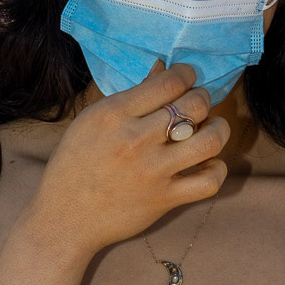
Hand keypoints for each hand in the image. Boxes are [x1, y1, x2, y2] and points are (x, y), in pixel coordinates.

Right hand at [23, 63, 226, 264]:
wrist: (66, 217)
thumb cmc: (75, 164)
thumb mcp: (92, 120)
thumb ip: (131, 95)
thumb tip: (163, 68)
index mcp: (114, 114)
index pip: (169, 81)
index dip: (187, 74)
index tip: (187, 78)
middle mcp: (136, 140)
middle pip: (195, 105)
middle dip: (202, 98)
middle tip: (197, 103)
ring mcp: (153, 171)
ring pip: (210, 140)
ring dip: (218, 129)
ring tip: (211, 128)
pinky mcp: (164, 199)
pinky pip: (209, 182)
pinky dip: (216, 169)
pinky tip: (207, 163)